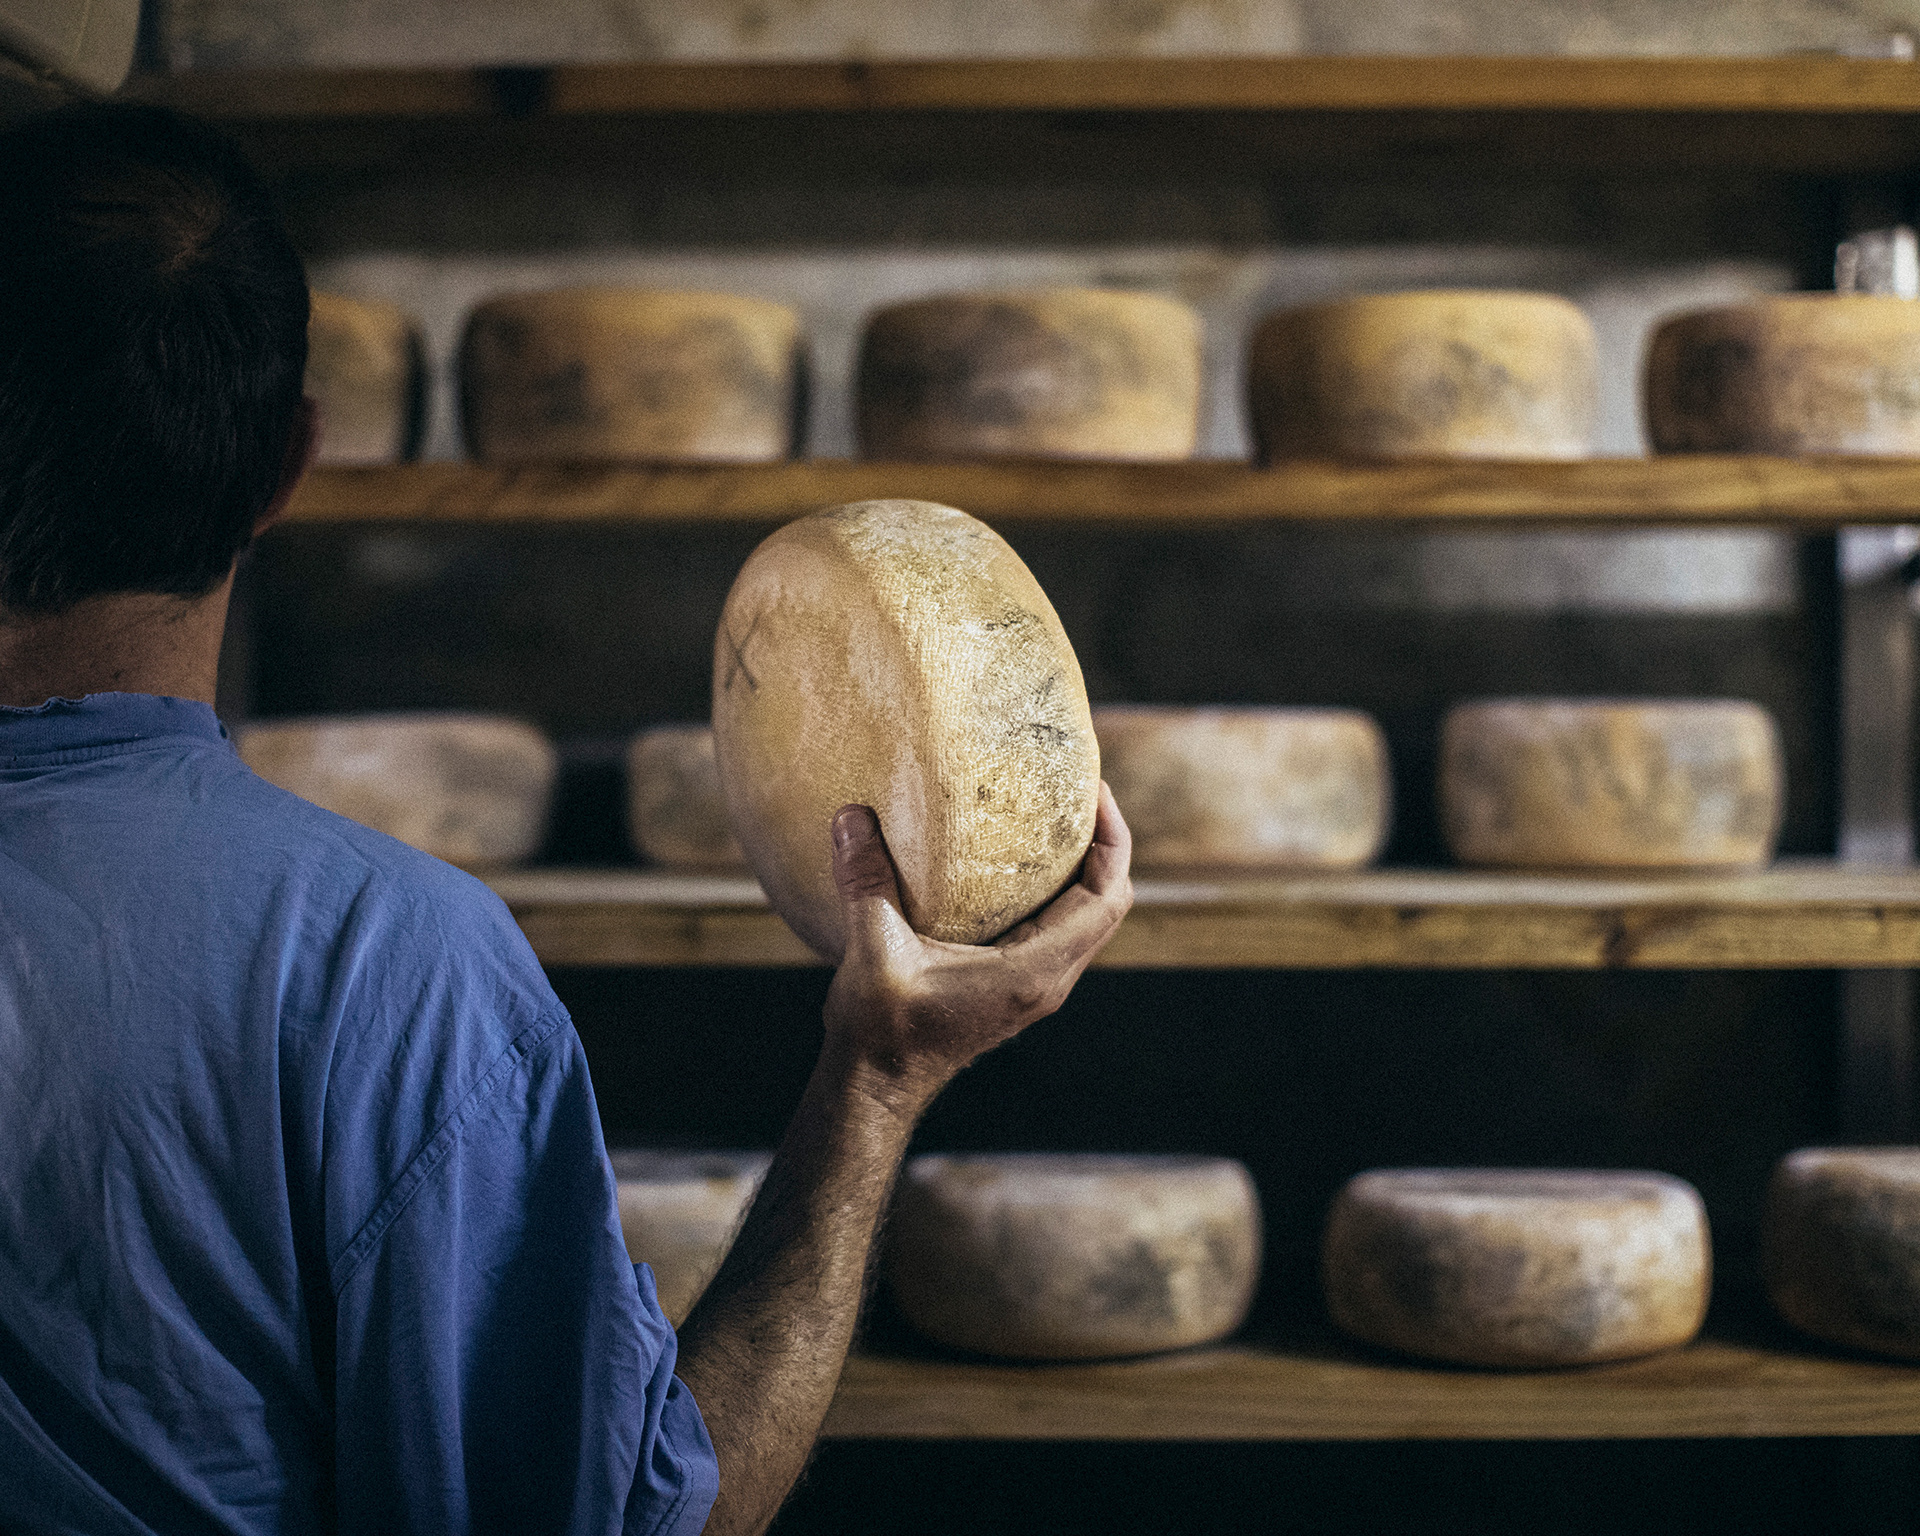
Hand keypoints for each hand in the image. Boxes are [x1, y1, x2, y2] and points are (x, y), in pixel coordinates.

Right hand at [820, 782, 1132, 1113]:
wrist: (876, 1088)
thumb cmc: (882, 1033)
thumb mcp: (874, 950)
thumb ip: (866, 882)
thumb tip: (851, 815)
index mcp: (1034, 971)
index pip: (1106, 899)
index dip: (1113, 841)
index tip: (1097, 792)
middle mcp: (1047, 980)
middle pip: (1106, 903)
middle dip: (1102, 845)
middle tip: (1077, 793)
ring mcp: (1034, 987)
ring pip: (1085, 920)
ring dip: (1082, 870)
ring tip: (1054, 818)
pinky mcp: (1014, 987)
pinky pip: (1055, 931)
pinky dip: (1053, 893)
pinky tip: (1013, 864)